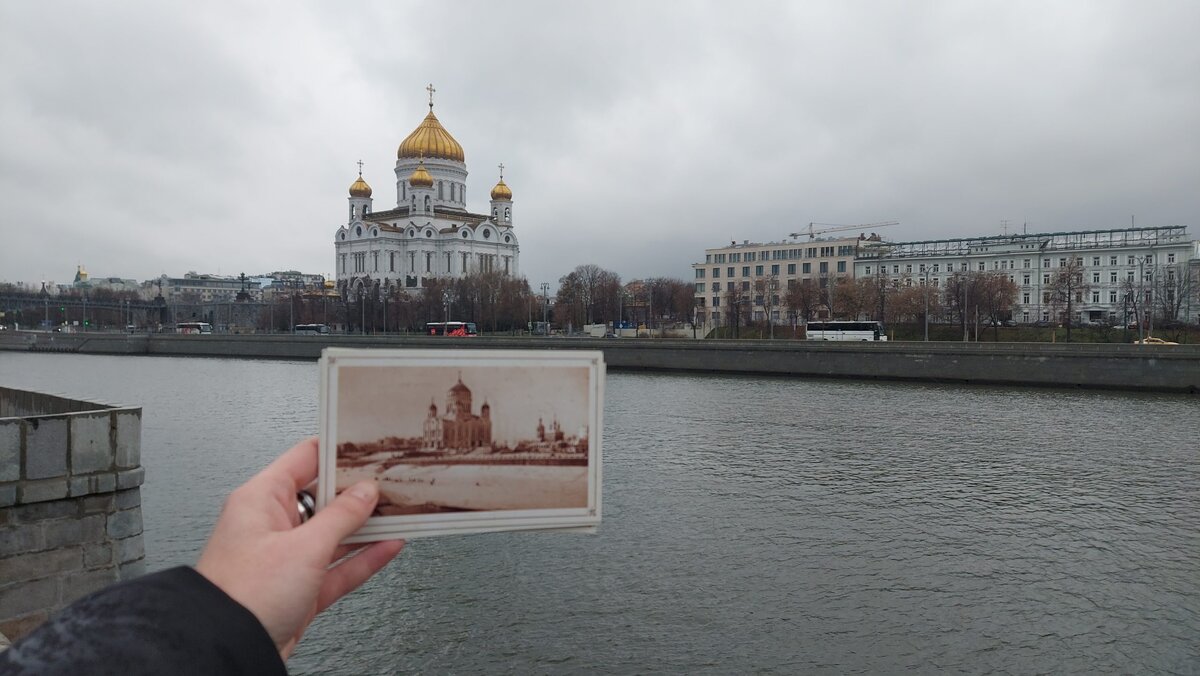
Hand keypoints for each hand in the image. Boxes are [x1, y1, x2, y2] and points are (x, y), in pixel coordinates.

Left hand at [196, 438, 403, 658]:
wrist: (228, 648)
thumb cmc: (242, 596)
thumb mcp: (303, 547)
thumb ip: (341, 516)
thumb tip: (365, 493)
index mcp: (261, 500)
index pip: (305, 459)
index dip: (339, 451)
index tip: (369, 448)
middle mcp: (272, 525)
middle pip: (325, 497)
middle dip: (359, 492)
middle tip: (391, 483)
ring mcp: (286, 557)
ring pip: (335, 533)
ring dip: (366, 527)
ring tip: (399, 514)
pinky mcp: (300, 587)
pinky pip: (338, 565)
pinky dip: (363, 557)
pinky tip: (387, 546)